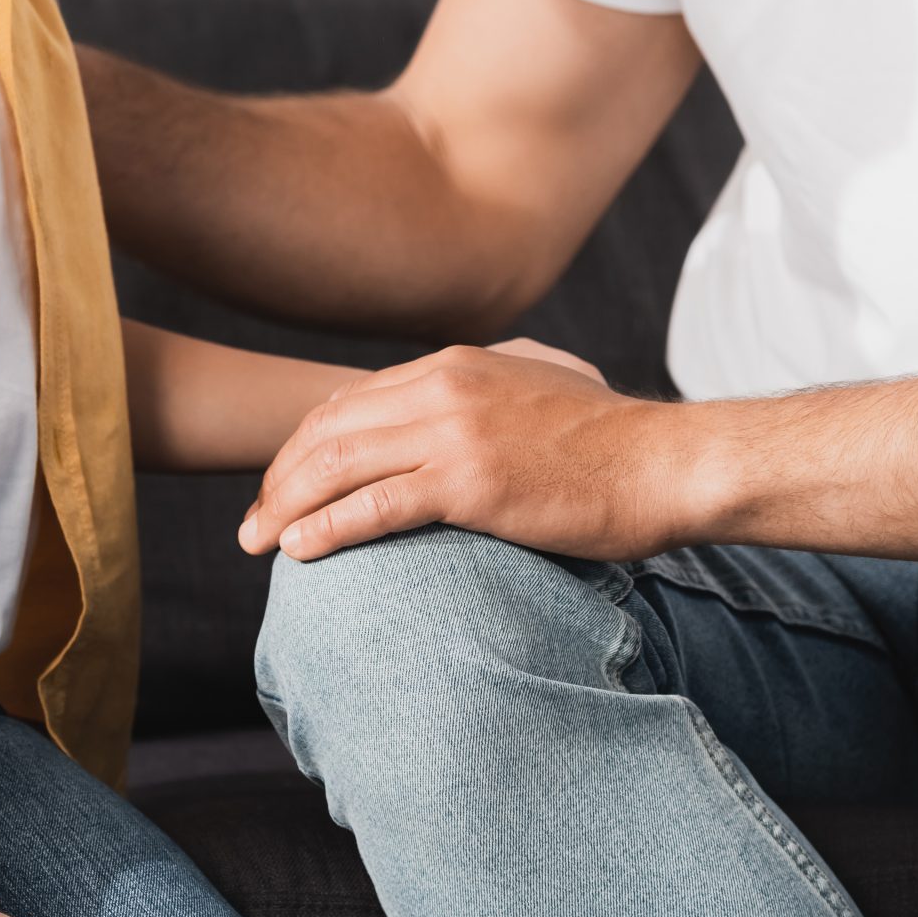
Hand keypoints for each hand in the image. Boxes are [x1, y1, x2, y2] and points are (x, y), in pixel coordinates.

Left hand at [238, 343, 689, 563]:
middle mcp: (443, 388)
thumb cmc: (612, 441)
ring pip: (338, 465)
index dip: (303, 447)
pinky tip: (298, 551)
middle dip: (278, 479)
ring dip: (285, 506)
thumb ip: (495, 381)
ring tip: (257, 544)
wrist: (666, 462)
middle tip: (251, 524)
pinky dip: (326, 527)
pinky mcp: (471, 482)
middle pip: (328, 430)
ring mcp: (455, 432)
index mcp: (454, 365)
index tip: (281, 487)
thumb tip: (473, 388)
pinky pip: (375, 505)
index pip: (349, 402)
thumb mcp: (541, 384)